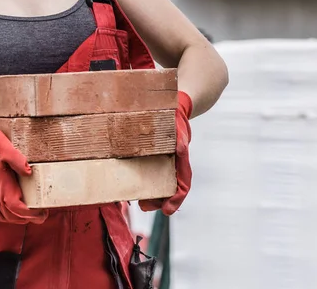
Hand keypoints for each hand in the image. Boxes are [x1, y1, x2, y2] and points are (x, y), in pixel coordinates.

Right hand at [0, 126, 47, 223]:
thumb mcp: (6, 149)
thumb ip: (18, 160)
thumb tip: (29, 171)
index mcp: (2, 189)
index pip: (20, 210)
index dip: (33, 215)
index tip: (43, 212)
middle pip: (15, 217)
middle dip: (30, 217)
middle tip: (42, 213)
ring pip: (7, 219)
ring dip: (20, 218)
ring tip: (32, 212)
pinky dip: (9, 216)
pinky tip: (17, 211)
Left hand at [139, 91, 191, 215]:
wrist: (173, 104)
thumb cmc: (175, 115)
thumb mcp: (178, 124)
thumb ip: (180, 137)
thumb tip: (182, 148)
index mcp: (181, 157)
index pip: (183, 182)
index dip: (177, 198)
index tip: (168, 211)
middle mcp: (173, 161)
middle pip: (170, 187)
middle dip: (160, 201)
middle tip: (145, 207)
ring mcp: (163, 159)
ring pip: (159, 182)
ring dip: (151, 194)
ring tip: (139, 201)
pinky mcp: (152, 155)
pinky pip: (148, 171)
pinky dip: (142, 179)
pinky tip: (134, 183)